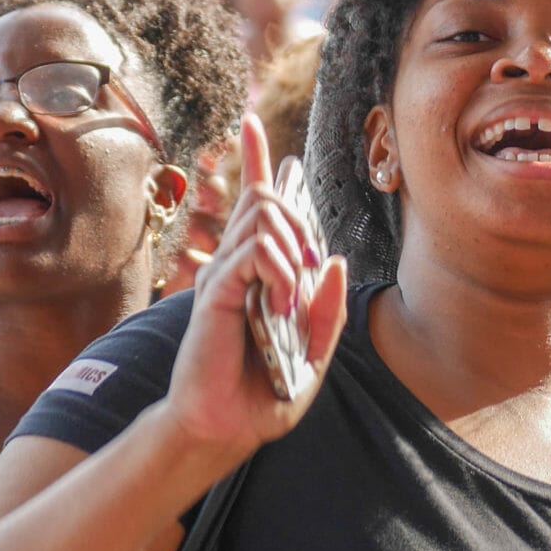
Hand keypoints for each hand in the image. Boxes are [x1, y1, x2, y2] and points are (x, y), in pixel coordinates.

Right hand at [161, 114, 345, 462]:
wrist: (227, 428)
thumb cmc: (265, 391)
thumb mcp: (313, 350)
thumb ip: (327, 306)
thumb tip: (334, 259)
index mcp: (257, 271)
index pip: (255, 201)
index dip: (256, 160)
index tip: (250, 122)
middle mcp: (235, 265)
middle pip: (267, 199)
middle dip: (296, 217)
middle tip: (302, 273)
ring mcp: (223, 276)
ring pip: (263, 217)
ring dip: (291, 247)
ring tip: (288, 293)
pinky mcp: (217, 294)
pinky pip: (255, 253)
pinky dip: (278, 267)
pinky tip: (281, 297)